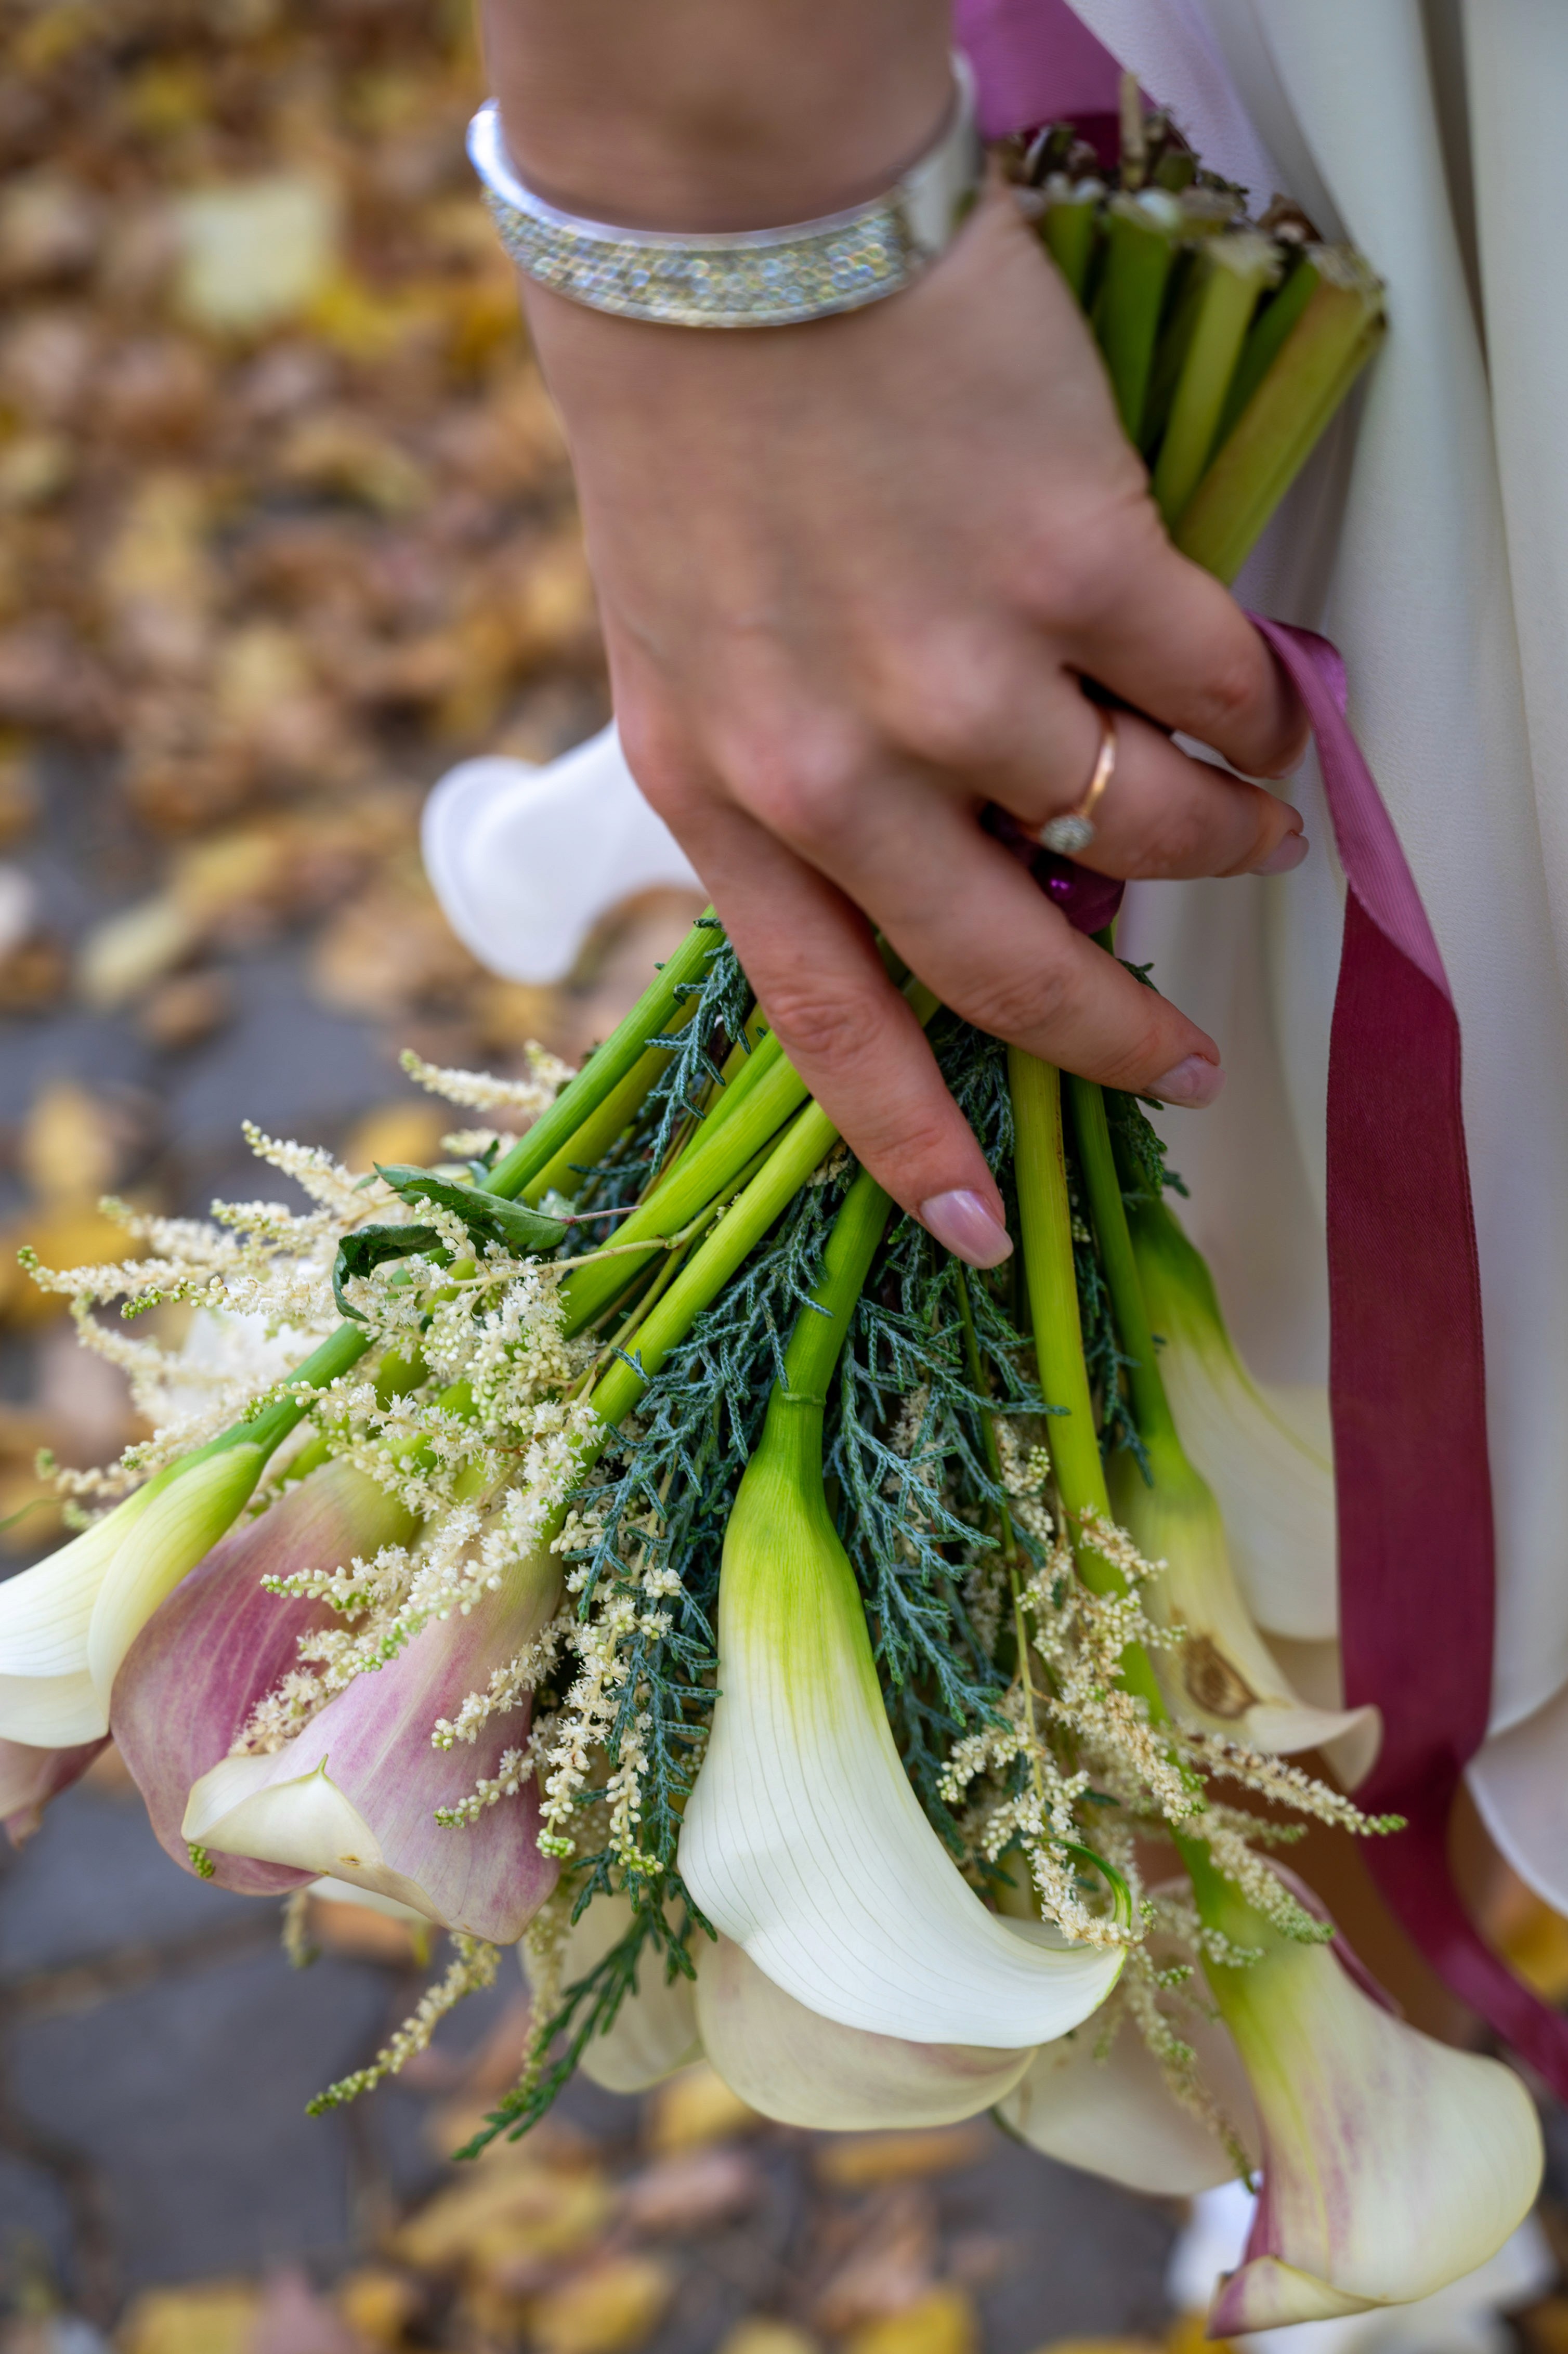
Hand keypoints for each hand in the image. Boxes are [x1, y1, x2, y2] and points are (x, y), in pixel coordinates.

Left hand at [490, 25, 1307, 1266]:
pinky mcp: (1074, 564)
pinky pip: (1209, 686)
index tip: (982, 1231)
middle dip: (1121, 1037)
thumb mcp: (690, 669)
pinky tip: (1254, 698)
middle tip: (1182, 1060)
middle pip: (1010, 968)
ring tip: (1251, 817)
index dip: (914, 1144)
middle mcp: (838, 770)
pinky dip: (1252, 706)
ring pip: (1147, 824)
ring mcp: (959, 675)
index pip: (830, 1024)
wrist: (722, 242)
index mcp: (723, 801)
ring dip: (1220, 837)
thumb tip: (963, 883)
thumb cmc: (694, 450)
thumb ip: (795, 793)